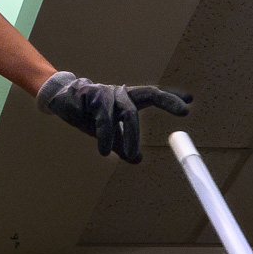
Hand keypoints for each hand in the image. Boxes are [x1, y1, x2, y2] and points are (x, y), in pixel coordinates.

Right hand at [34, 71, 191, 163]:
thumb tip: (138, 160)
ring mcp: (109, 93)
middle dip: (168, 101)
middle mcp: (122, 93)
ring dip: (132, 136)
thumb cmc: (91, 115)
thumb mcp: (111, 131)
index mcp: (129, 99)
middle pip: (150, 94)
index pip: (154, 95)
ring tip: (133, 155)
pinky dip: (107, 137)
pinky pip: (104, 121)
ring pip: (128, 114)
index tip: (189, 101)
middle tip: (184, 112)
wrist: (63, 102)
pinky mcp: (93, 97)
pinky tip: (105, 150)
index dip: (171, 97)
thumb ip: (124, 145)